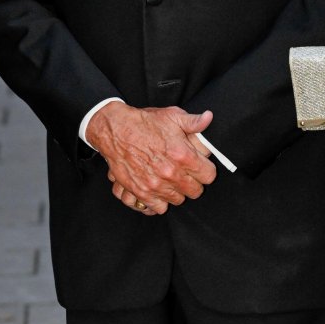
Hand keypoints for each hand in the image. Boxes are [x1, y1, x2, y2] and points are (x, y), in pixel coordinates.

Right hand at [88, 101, 217, 214]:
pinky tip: (159, 189)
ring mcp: (156, 185)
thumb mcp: (172, 116)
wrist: (115, 131)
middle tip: (186, 174)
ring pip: (178, 200)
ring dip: (177, 191)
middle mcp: (171, 173)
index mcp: (183, 155)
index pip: (209, 176)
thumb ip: (194, 121)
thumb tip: (209, 118)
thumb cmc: (144, 123)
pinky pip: (159, 207)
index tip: (200, 167)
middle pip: (195, 191)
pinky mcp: (141, 192)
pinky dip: (160, 201)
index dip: (205, 170)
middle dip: (193, 182)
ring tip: (171, 180)